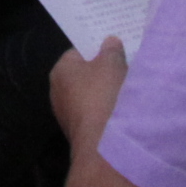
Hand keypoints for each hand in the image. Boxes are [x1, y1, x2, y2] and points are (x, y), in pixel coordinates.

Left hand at [48, 37, 130, 151]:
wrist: (103, 143)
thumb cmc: (103, 95)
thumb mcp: (111, 64)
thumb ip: (111, 50)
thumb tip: (109, 42)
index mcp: (61, 70)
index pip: (78, 52)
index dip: (97, 48)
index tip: (115, 47)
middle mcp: (58, 91)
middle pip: (84, 74)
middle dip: (103, 71)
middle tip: (125, 65)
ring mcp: (67, 114)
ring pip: (90, 96)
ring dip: (106, 92)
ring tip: (127, 88)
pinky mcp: (79, 132)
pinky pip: (95, 113)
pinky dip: (106, 110)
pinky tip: (121, 110)